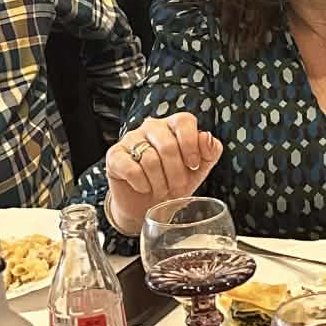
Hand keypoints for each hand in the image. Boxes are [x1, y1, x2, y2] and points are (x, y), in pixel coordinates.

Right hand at [104, 113, 223, 234]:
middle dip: (176, 172)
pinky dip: (142, 184)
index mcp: (174, 125)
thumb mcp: (200, 168)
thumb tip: (206, 137)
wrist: (148, 204)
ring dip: (160, 182)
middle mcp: (152, 127)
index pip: (184, 121)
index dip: (191, 145)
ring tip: (162, 190)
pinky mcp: (114, 155)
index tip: (193, 165)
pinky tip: (144, 188)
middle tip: (177, 186)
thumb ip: (210, 150)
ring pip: (150, 159)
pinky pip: (131, 169)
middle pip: (167, 144)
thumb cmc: (176, 181)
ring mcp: (131, 139)